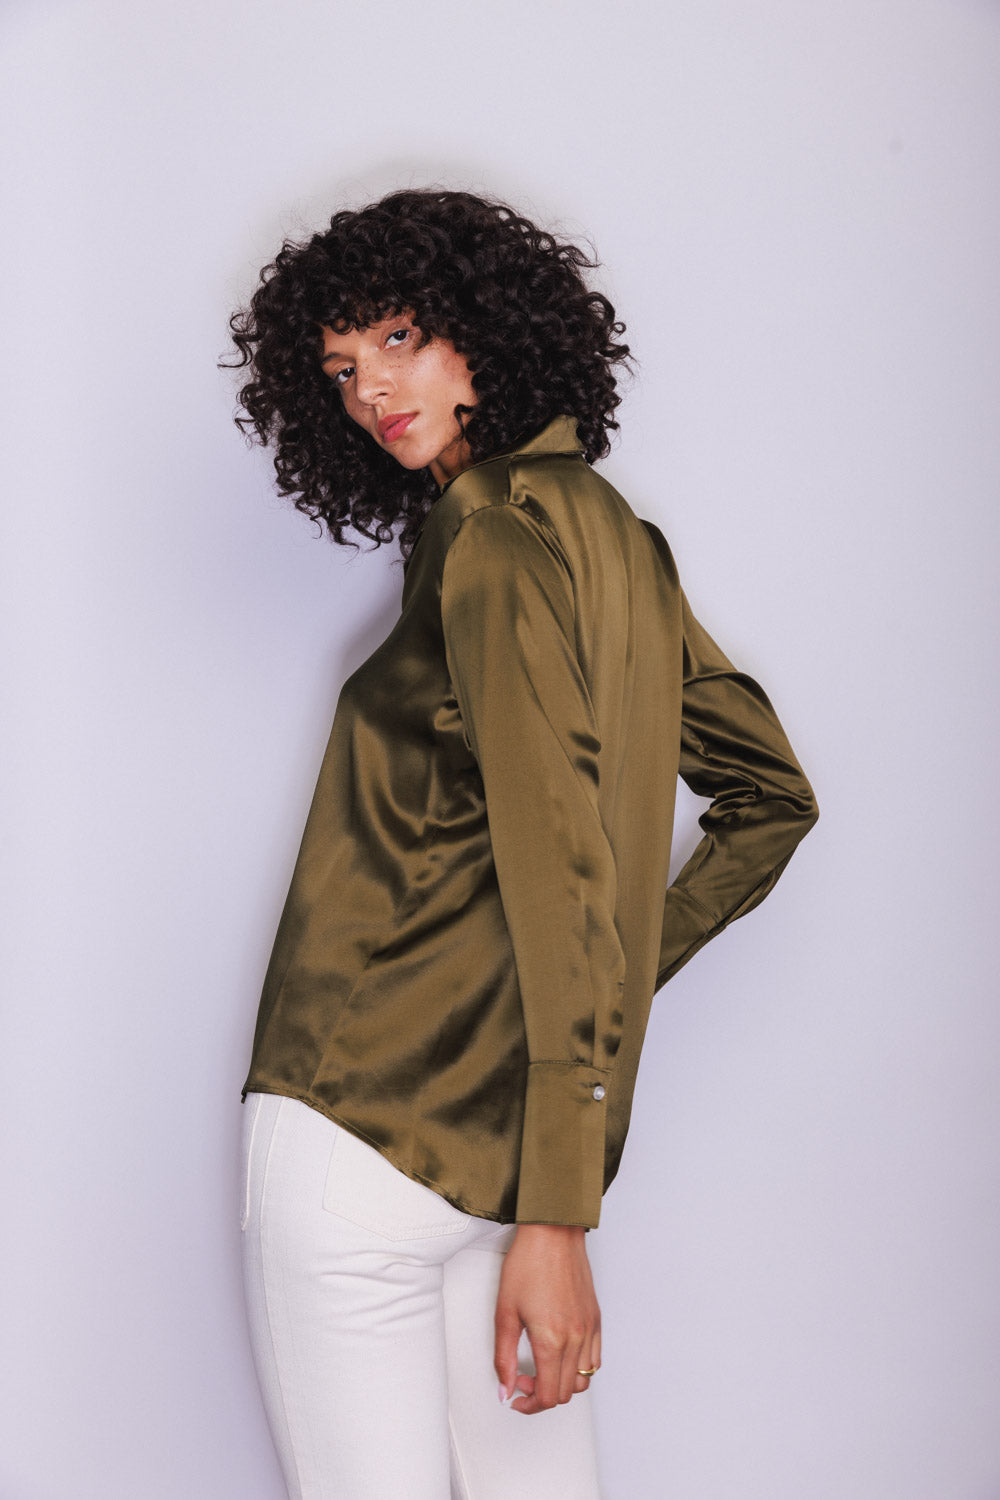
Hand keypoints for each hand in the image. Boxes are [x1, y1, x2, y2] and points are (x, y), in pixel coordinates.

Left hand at [494, 1222, 600, 1414]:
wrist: (552, 1233)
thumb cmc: (528, 1263)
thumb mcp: (504, 1312)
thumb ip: (504, 1357)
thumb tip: (504, 1388)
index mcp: (551, 1340)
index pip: (548, 1395)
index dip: (529, 1404)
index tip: (516, 1396)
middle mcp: (575, 1338)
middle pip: (565, 1393)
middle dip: (541, 1395)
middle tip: (521, 1379)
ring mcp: (589, 1329)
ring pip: (583, 1380)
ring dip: (562, 1384)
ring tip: (542, 1368)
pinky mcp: (596, 1319)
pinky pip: (595, 1359)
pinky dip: (579, 1368)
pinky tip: (561, 1355)